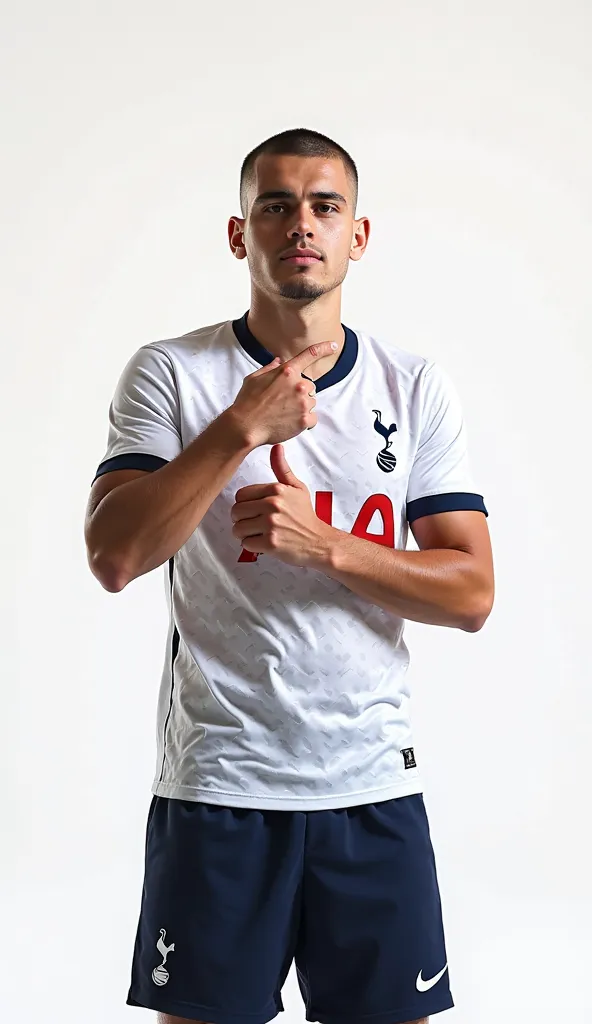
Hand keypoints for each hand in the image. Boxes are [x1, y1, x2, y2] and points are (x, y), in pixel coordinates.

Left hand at [230, 445, 335, 567]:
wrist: (318, 541)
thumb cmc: (305, 515)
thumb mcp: (297, 488)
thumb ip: (282, 469)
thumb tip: (277, 447)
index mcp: (276, 490)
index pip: (240, 495)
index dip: (245, 504)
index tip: (254, 510)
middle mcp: (272, 505)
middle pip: (236, 511)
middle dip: (242, 520)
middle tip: (255, 524)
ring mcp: (271, 525)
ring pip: (238, 528)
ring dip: (245, 534)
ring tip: (260, 533)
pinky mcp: (270, 543)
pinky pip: (245, 543)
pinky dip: (252, 546)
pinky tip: (264, 543)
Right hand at [231, 340, 337, 447]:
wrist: (245, 425)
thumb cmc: (247, 402)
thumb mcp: (254, 378)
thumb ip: (269, 368)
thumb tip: (277, 362)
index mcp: (287, 372)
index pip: (309, 355)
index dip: (324, 348)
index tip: (334, 346)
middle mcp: (298, 385)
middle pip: (309, 387)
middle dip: (299, 393)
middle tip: (283, 403)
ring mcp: (303, 402)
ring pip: (311, 403)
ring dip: (302, 408)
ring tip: (284, 414)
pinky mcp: (305, 419)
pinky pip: (313, 419)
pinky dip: (305, 422)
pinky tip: (291, 423)